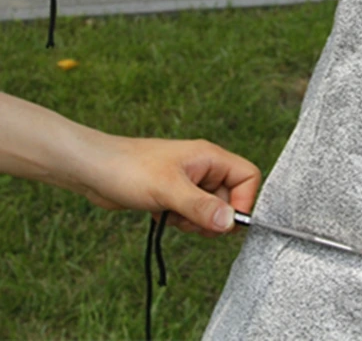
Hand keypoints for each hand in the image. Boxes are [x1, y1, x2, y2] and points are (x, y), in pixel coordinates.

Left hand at [79, 135, 261, 235]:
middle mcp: (204, 168)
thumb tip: (230, 224)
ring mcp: (189, 181)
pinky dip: (180, 221)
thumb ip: (201, 207)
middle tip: (191, 221)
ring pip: (210, 209)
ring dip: (195, 221)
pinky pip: (191, 214)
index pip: (248, 176)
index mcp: (210, 157)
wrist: (93, 169)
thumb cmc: (130, 169)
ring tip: (172, 215)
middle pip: (230, 197)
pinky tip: (160, 214)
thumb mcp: (168, 190)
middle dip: (214, 217)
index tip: (224, 221)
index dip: (243, 201)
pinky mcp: (174, 194)